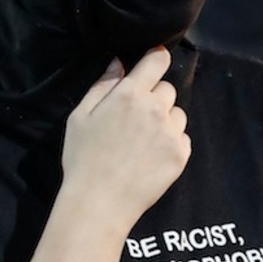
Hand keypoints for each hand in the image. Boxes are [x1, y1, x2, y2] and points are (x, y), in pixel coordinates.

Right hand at [61, 46, 190, 233]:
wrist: (99, 203)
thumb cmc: (83, 159)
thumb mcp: (80, 117)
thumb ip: (102, 85)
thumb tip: (119, 63)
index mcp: (129, 94)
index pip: (158, 60)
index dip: (157, 58)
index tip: (154, 63)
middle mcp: (155, 108)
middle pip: (168, 89)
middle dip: (155, 98)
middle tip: (136, 120)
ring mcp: (171, 132)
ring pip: (178, 114)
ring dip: (165, 121)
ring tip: (143, 142)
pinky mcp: (180, 155)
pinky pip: (183, 138)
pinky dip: (171, 143)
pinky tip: (151, 157)